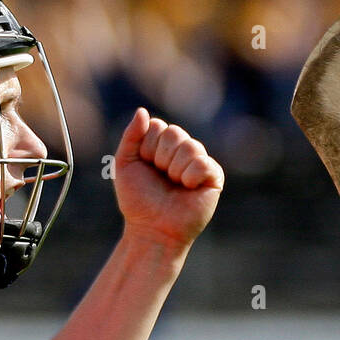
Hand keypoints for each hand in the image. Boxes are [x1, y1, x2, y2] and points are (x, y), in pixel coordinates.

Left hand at [112, 108, 223, 249]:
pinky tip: (188, 189)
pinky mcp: (214, 177)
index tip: (146, 167)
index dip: (147, 147)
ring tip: (174, 185)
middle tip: (161, 178)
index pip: (157, 126)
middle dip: (161, 158)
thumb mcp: (125, 165)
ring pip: (190, 146)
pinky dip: (191, 177)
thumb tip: (143, 110)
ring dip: (174, 170)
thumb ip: (131, 136)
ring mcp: (199, 163)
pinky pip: (204, 163)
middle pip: (175, 132)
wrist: (152, 229)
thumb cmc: (138, 201)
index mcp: (162, 146)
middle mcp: (182, 151)